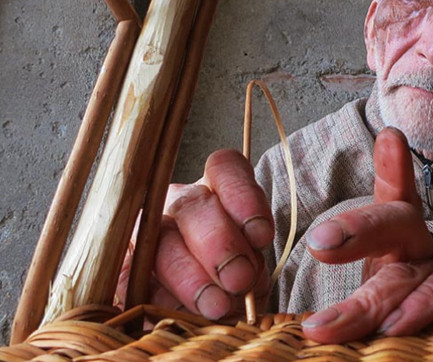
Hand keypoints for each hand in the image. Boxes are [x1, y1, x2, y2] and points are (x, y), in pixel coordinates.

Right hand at [117, 149, 273, 319]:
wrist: (209, 314)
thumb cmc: (235, 283)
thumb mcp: (253, 269)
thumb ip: (251, 264)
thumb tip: (242, 279)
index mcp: (216, 189)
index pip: (225, 168)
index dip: (242, 195)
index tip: (260, 234)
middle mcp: (179, 203)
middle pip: (193, 205)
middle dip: (219, 243)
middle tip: (238, 279)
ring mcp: (145, 230)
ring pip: (161, 240)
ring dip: (190, 276)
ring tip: (216, 306)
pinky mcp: (122, 266)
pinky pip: (130, 276)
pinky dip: (158, 297)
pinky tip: (179, 312)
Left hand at [302, 128, 432, 342]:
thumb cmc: (390, 322)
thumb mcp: (359, 309)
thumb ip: (338, 314)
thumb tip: (304, 330)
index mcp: (390, 245)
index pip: (388, 199)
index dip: (391, 168)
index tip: (390, 138)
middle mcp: (420, 251)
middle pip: (397, 224)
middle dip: (359, 228)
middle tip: (321, 243)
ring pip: (413, 272)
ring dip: (373, 299)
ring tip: (334, 324)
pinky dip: (422, 307)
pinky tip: (396, 325)